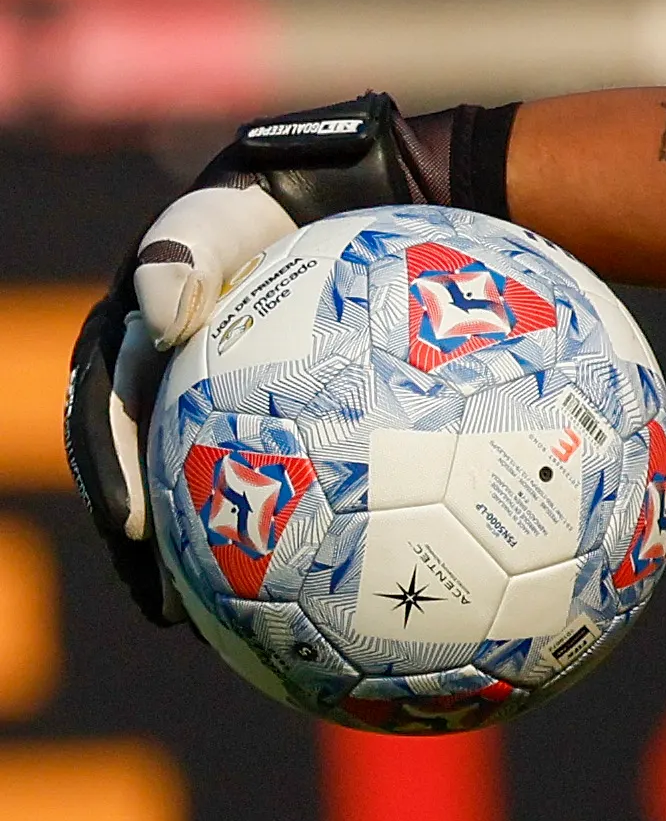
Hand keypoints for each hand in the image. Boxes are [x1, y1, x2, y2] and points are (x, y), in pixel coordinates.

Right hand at [63, 96, 483, 625]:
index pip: (111, 411)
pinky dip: (322, 544)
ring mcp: (253, 400)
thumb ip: (188, 247)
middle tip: (171, 602)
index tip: (131, 527)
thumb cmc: (311, 196)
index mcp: (155, 337)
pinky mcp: (317, 422)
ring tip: (237, 626)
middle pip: (157, 471)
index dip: (112, 471)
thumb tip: (154, 311)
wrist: (399, 194)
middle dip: (155, 542)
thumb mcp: (238, 210)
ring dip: (223, 560)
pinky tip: (350, 598)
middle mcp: (194, 375)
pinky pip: (322, 491)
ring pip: (227, 491)